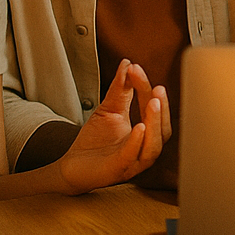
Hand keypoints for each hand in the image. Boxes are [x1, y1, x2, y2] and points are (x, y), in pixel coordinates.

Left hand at [56, 61, 171, 194]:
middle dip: (162, 109)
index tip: (136, 69)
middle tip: (157, 89)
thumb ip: (120, 90)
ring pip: (153, 147)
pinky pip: (132, 157)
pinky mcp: (117, 171)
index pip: (153, 110)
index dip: (146, 88)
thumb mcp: (108, 110)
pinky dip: (137, 142)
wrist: (71, 166)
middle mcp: (144, 149)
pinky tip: (140, 127)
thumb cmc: (94, 141)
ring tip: (153, 103)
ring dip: (155, 124)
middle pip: (163, 130)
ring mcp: (133, 162)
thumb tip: (128, 63)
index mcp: (146, 134)